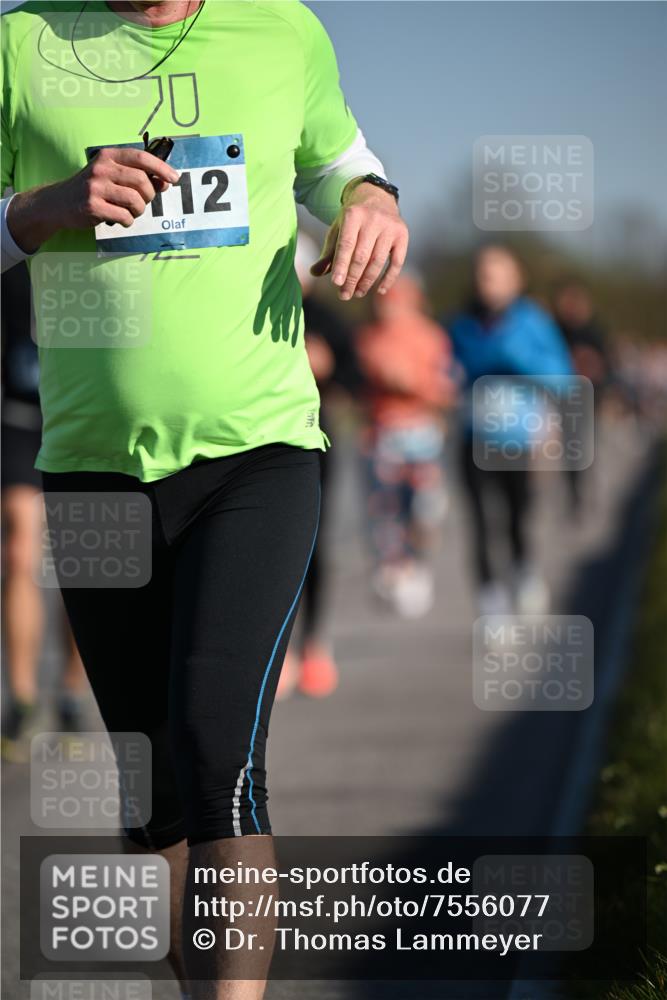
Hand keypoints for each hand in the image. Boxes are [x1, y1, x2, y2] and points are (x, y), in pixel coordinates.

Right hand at [7, 146, 179, 252]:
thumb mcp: (113, 177)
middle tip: (142, 202)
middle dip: (149, 196)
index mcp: (108, 156)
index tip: (174, 178)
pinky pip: (124, 216)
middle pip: (141, 181)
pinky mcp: (91, 206)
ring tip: (131, 212)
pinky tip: (120, 220)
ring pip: (135, 200)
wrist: (59, 202)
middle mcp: (101, 168)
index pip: (140, 157)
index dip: (161, 167)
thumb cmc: (93, 189)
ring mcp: (95, 187)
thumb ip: (138, 177)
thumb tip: (165, 182)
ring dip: (139, 210)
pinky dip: (127, 221)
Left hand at [310, 180, 408, 300]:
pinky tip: (380, 291)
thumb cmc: (353, 220)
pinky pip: (397, 262)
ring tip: (357, 293)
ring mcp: (390, 226)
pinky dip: (388, 278)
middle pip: (362, 256)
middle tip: (344, 295)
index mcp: (353, 215)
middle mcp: (373, 219)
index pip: (346, 245)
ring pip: (377, 261)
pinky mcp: (402, 234)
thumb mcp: (338, 230)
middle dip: (352, 278)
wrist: (377, 197)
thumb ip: (328, 252)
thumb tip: (314, 273)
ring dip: (367, 281)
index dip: (341, 265)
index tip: (336, 283)